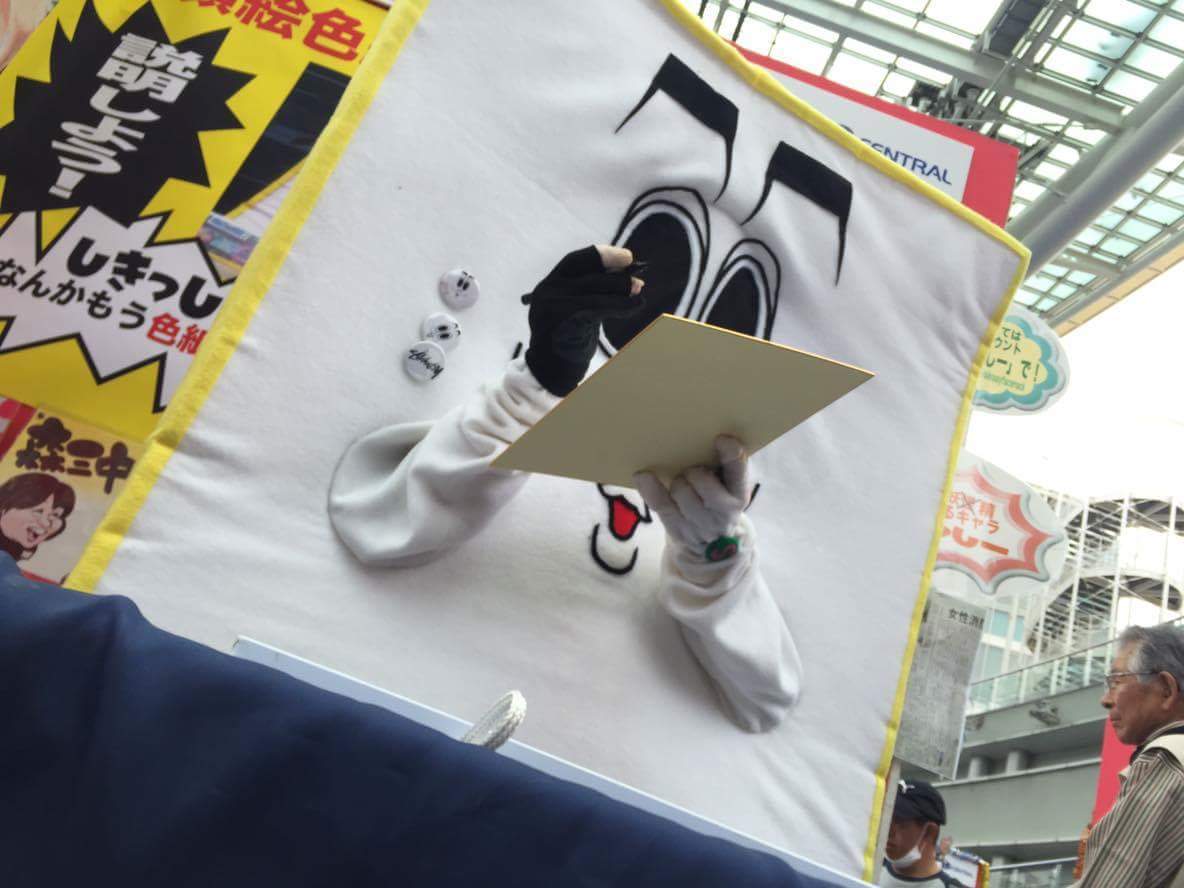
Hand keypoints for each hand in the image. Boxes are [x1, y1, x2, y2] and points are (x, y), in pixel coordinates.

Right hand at [524, 245, 644, 396]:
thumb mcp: (577, 310)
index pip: (575, 261)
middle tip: (639, 281)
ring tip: (639, 291)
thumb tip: (628, 275)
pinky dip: (621, 304)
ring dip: (622, 290)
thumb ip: (593, 293)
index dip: (602, 256)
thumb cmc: (568, 341)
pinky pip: (598, 307)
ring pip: (595, 290)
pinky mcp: (564, 320)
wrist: (550, 372)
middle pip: (588, 274)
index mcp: (549, 285)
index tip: (627, 257)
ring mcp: (553, 305)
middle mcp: (547, 291)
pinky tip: (636, 305)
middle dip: (617, 276)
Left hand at [634, 436, 752, 562]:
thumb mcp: (728, 484)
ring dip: (678, 482)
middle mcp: (724, 510)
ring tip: (682, 483)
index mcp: (739, 492)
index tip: (721, 438)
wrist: (712, 540)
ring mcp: (700, 524)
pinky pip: (660, 504)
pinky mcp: (678, 530)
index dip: (731, 454)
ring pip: (680, 490)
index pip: (738, 472)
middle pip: (701, 480)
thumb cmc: (717, 497)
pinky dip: (650, 488)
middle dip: (693, 471)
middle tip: (693, 471)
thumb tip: (699, 438)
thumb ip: (722, 464)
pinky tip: (642, 475)